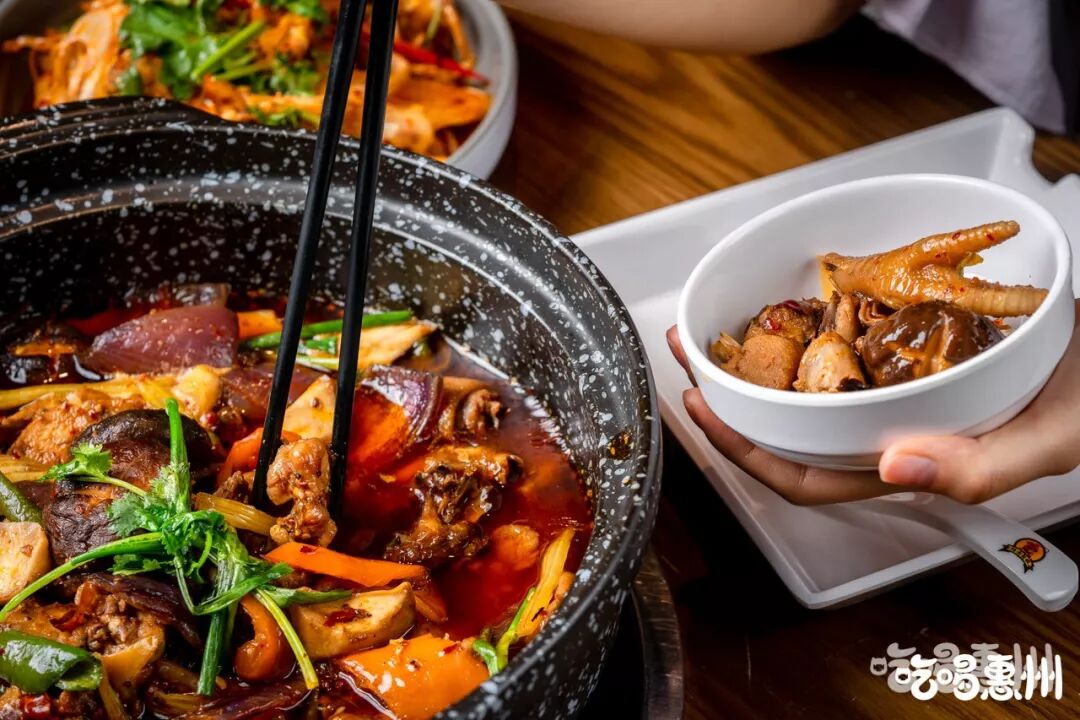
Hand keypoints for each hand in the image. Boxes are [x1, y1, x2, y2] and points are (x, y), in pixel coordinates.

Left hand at [666, 300, 1079, 504]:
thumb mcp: (1050, 438)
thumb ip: (980, 467)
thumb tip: (898, 465)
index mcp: (910, 463)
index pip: (808, 478)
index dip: (746, 453)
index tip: (703, 409)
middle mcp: (891, 429)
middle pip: (792, 429)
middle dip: (733, 398)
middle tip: (690, 353)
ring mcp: (895, 391)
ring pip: (810, 390)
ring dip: (758, 363)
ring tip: (715, 331)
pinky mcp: (908, 352)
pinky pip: (844, 348)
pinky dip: (807, 332)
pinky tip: (786, 308)